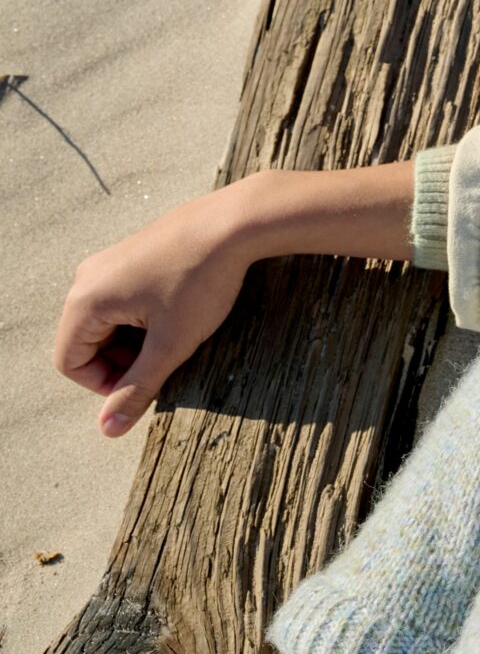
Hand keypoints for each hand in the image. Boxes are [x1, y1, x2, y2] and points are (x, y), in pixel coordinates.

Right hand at [53, 175, 267, 436]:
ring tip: (175, 335)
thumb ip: (137, 388)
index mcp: (85, 300)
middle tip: (164, 360)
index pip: (69, 362)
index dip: (104, 384)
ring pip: (105, 319)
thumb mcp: (172, 344)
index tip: (145, 383)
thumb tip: (109, 430)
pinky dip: (142, 315)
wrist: (235, 222)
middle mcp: (87, 277)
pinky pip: (120, 297)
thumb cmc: (202, 281)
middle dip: (121, 360)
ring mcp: (108, 261)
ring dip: (133, 338)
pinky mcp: (131, 252)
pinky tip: (178, 310)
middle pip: (84, 340)